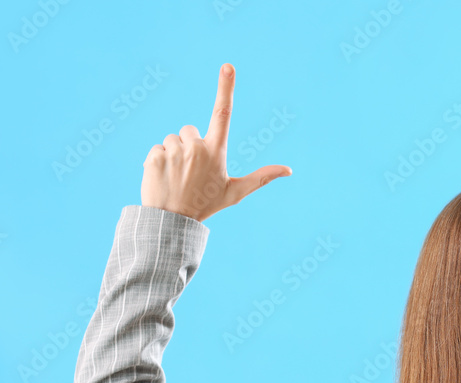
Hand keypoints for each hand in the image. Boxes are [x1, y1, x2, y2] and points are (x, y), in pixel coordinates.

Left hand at [140, 63, 291, 222]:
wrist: (173, 222)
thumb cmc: (207, 205)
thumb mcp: (236, 192)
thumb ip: (262, 177)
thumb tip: (289, 170)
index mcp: (216, 151)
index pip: (223, 113)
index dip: (226, 88)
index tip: (228, 66)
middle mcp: (196, 147)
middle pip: (190, 130)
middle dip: (190, 145)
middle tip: (191, 171)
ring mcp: (174, 151)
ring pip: (172, 139)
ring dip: (173, 154)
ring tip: (177, 177)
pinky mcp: (154, 156)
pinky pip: (156, 149)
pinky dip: (158, 161)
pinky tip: (163, 178)